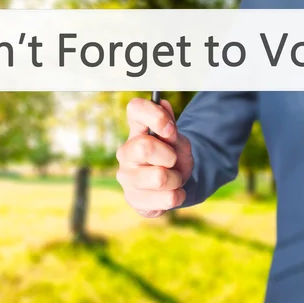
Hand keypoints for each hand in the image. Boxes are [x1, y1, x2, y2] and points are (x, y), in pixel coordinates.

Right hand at [116, 98, 193, 217]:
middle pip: (144, 147)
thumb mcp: (177, 141)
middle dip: (170, 156)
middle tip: (173, 162)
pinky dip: (178, 196)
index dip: (155, 116)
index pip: (135, 109)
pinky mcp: (133, 199)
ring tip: (173, 179)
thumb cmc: (173, 159)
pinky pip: (167, 198)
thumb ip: (171, 127)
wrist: (175, 186)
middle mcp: (125, 152)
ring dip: (176, 179)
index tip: (170, 130)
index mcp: (136, 131)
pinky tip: (171, 193)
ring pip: (159, 177)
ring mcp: (126, 177)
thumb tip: (163, 103)